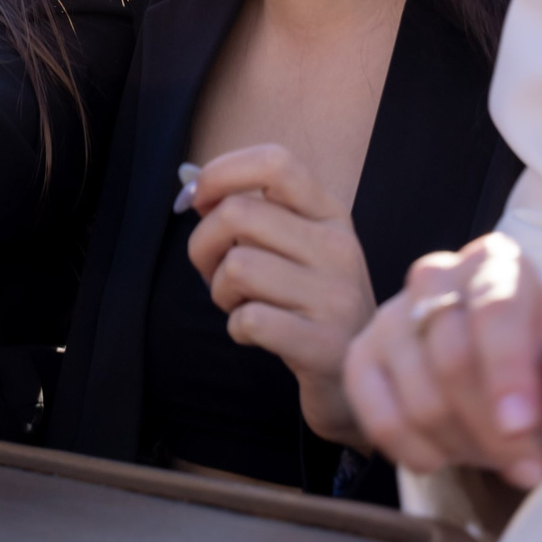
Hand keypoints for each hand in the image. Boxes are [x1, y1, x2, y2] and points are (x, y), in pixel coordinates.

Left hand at [183, 146, 377, 449]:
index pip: (275, 162)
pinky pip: (249, 319)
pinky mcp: (324, 343)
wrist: (354, 378)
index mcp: (330, 215)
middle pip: (236, 214)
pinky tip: (258, 334)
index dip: (221, 171)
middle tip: (214, 272)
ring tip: (244, 305)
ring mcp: (336, 296)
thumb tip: (188, 178)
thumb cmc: (307, 305)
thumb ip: (246, 213)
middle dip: (203, 245)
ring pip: (236, 267)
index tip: (197, 198)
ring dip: (221, 292)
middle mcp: (339, 247)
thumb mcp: (290, 249)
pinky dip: (237, 328)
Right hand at [344, 232, 541, 489]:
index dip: (507, 372)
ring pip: (418, 398)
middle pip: (451, 359)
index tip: (521, 429)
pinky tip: (442, 459)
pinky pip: (378, 418)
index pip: (495, 310)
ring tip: (490, 455)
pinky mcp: (359, 356)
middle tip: (525, 465)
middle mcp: (435, 275)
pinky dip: (415, 452)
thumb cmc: (541, 370)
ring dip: (462, 446)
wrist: (496, 376)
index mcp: (497, 264)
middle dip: (492, 430)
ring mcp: (388, 315)